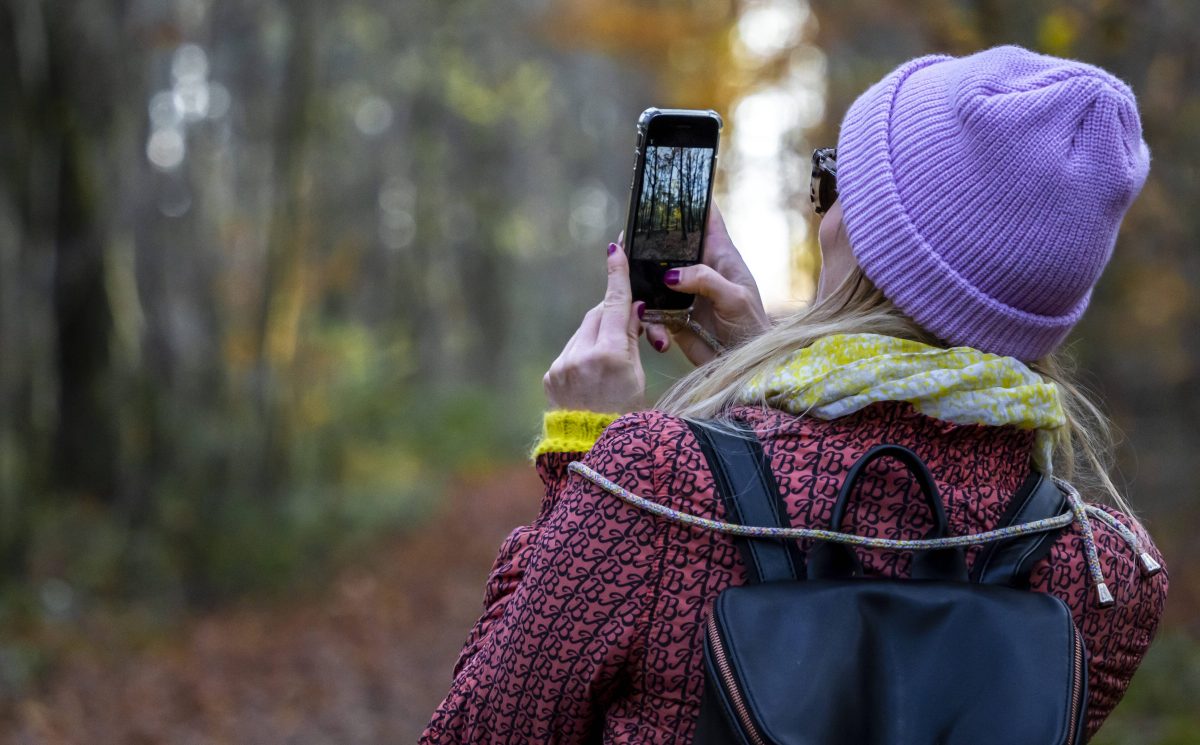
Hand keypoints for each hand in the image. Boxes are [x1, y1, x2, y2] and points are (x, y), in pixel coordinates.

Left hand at [543, 243, 645, 412]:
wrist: (592, 448)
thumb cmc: (625, 415)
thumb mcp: (637, 376)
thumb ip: (630, 339)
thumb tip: (631, 308)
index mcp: (610, 356)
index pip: (615, 305)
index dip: (616, 275)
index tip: (614, 249)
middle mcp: (582, 357)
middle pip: (597, 316)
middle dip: (612, 315)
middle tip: (629, 325)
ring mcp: (562, 366)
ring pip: (583, 333)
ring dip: (597, 337)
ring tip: (608, 364)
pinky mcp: (551, 375)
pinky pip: (570, 351)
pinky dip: (583, 354)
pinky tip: (591, 375)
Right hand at [644, 203, 769, 364]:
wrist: (745, 366)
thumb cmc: (751, 327)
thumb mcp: (735, 298)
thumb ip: (705, 280)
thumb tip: (671, 276)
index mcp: (720, 255)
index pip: (706, 218)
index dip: (690, 200)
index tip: (668, 187)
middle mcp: (699, 269)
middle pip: (669, 244)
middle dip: (648, 241)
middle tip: (627, 239)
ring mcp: (684, 292)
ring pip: (653, 277)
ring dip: (639, 282)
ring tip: (628, 285)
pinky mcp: (673, 316)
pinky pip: (651, 312)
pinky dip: (648, 322)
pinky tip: (657, 336)